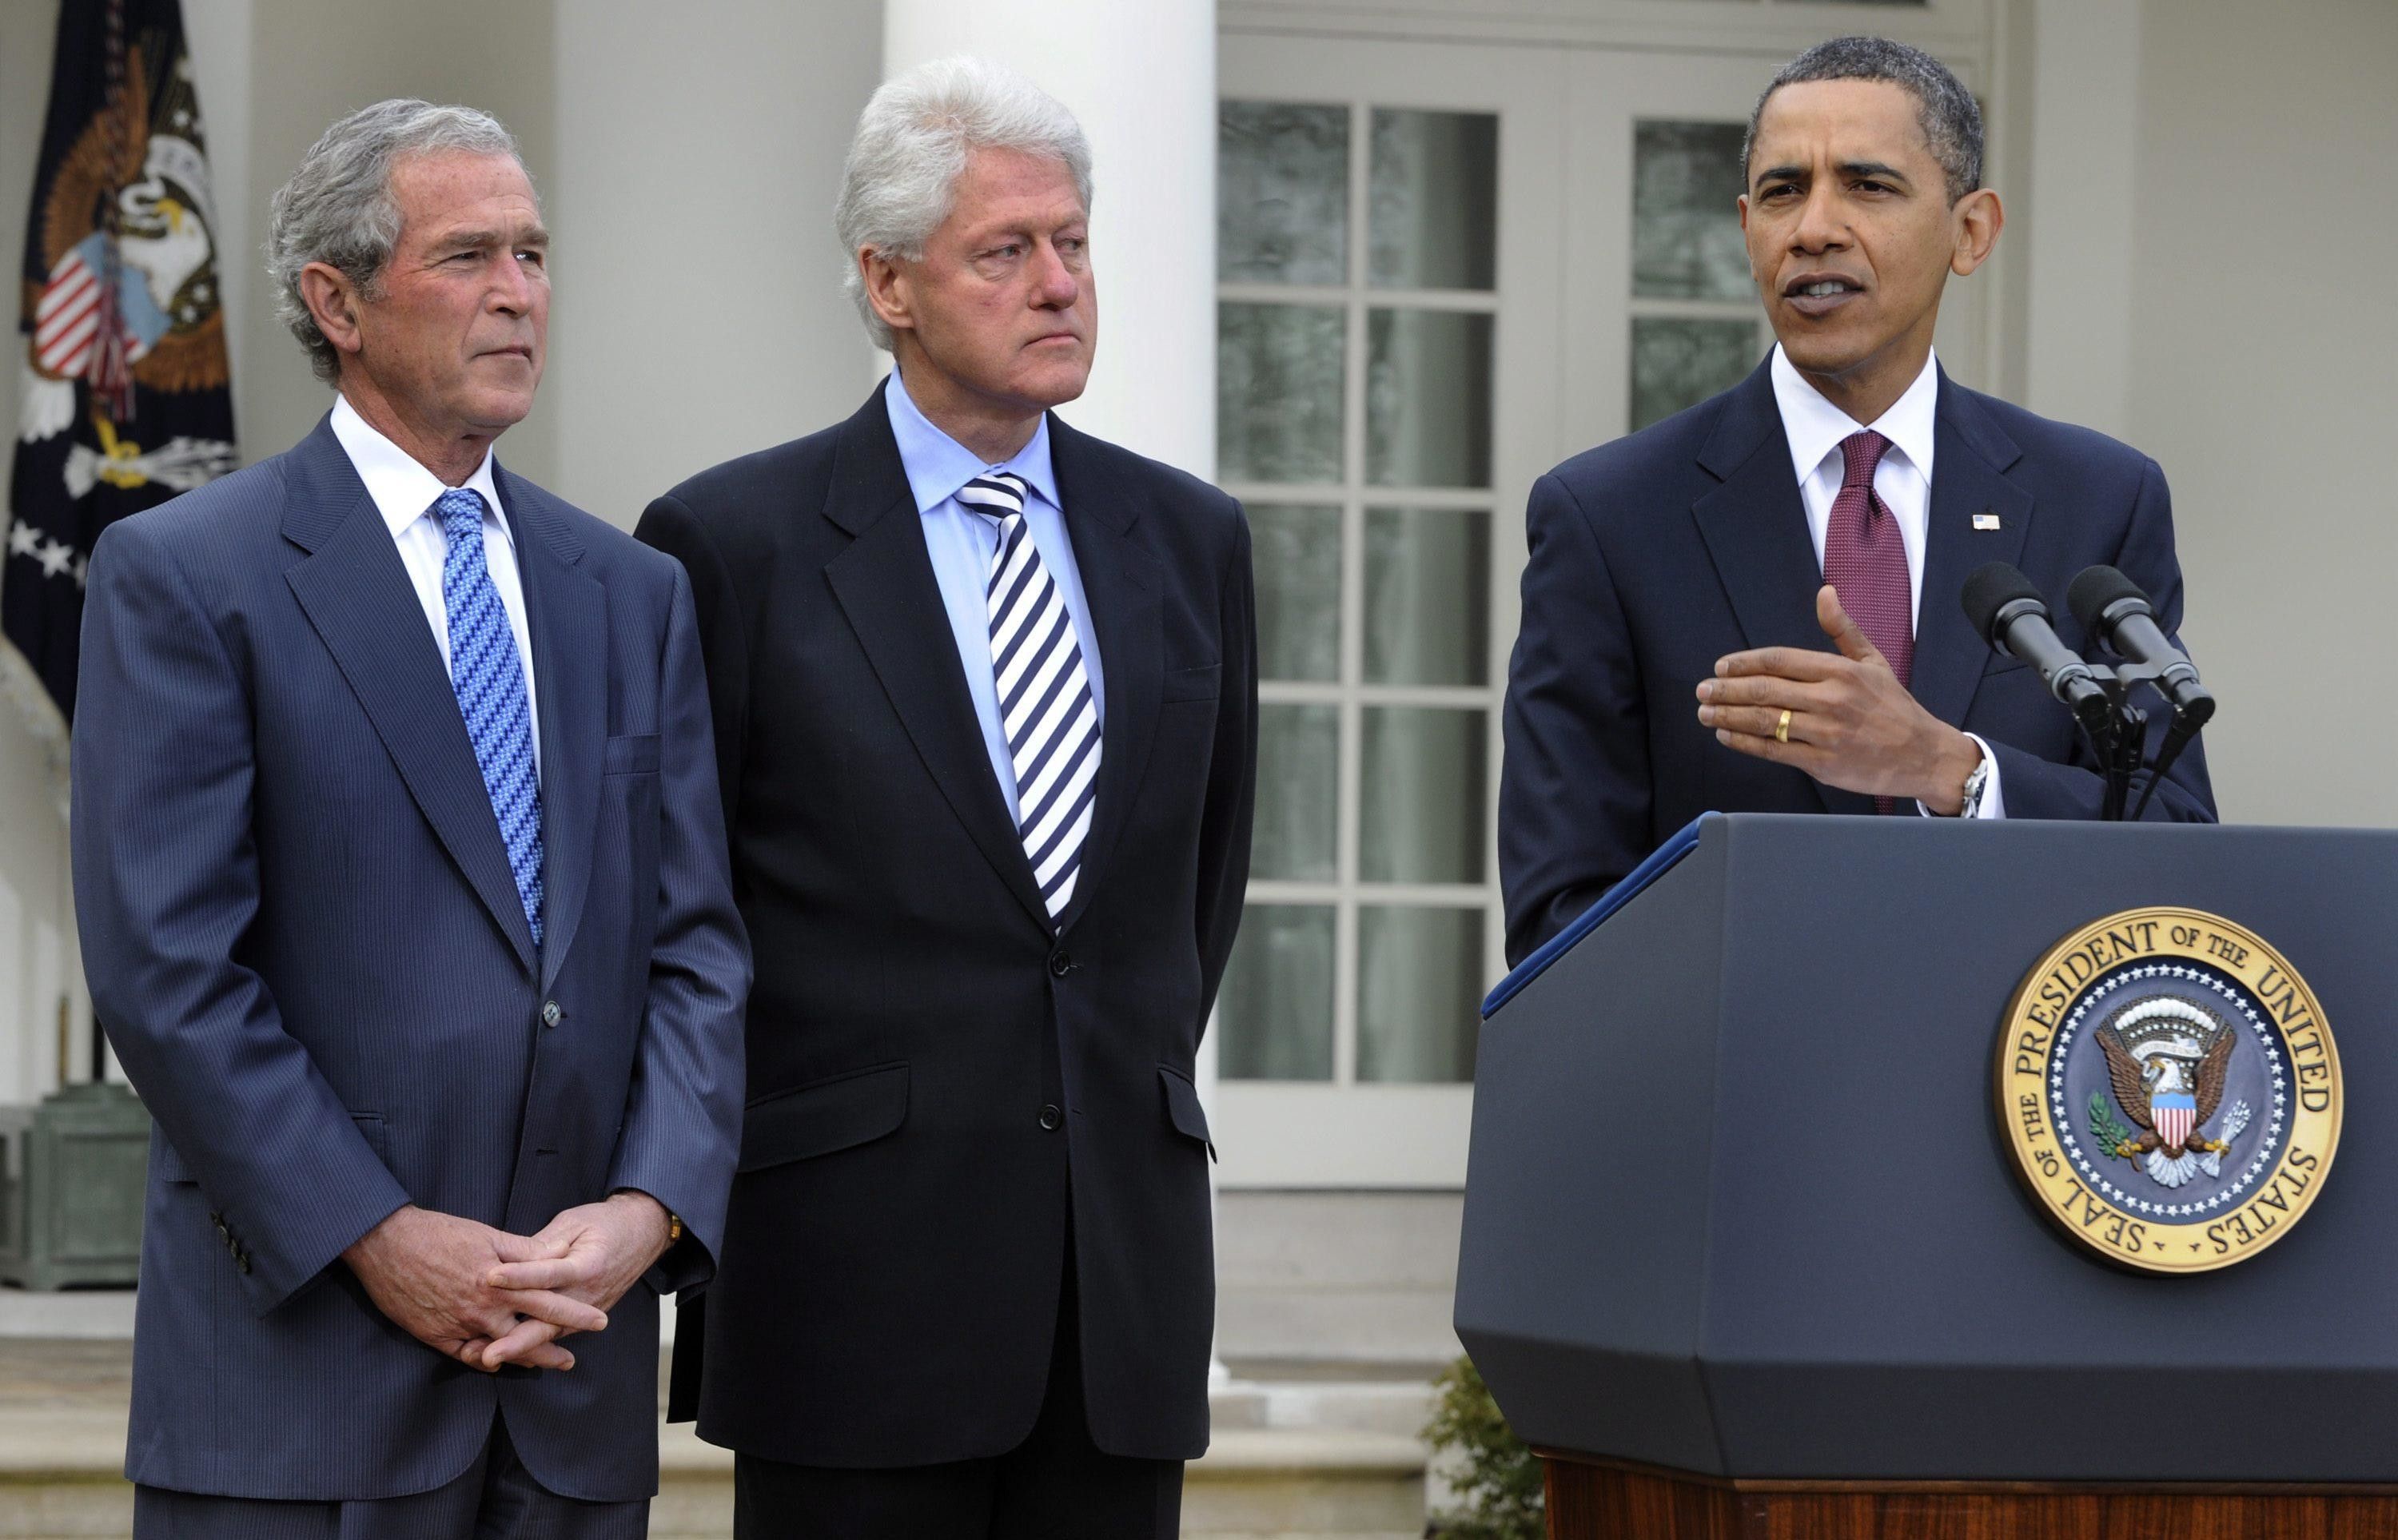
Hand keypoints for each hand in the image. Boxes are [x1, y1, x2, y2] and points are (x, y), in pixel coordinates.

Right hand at [342, 1205, 606, 1372]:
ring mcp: (458, 1325)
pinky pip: (465, 1356)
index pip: (548, 1301)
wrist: (386, 1243)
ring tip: (543, 1365)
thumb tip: (558, 1254)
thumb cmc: (439, 1232)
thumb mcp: (488, 1235)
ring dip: (524, 1358)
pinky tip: (498, 1364)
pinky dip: (484, 1361)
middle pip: (528, 1333)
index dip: (574, 1313)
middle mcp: (482, 1309)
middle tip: (573, 1360)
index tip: (598, 1320)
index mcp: (500, 1282)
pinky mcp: (434, 1335)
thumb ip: (524, 1251)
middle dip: (554, 1348)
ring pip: (500, 1350)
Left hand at [479, 1193, 674, 1369]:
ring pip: (550, 1334)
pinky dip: (531, 1348)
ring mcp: (587, 1309)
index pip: (549, 1273)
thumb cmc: (605, 1223)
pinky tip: (506, 1356)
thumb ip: (542, 1244)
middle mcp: (589, 1293)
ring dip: (520, 1349)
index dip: (519, 1275)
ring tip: (489, 1360)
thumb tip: (510, 1257)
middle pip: (549, 1320)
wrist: (643, 1234)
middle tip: (487, 1353)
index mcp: (588, 1264)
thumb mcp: (574, 1223)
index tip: (490, 1277)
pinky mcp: (583, 1318)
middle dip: (516, 1339)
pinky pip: (555, 1334)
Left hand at [1696, 585, 1983, 812]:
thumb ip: (1843, 629)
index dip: (1744, 663)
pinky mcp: (1822, 762)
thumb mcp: (1873, 661)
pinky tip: (1726, 734)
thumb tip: (1825, 592)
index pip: (1779, 660)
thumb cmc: (1895, 707)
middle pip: (1764, 690)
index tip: (1721, 666)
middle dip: (1726, 689)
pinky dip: (1744, 742)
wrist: (1924, 755)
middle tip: (1702, 689)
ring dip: (1727, 715)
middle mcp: (1830, 700)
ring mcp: (1825, 733)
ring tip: (1705, 711)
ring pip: (1764, 720)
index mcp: (1840, 671)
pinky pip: (1773, 750)